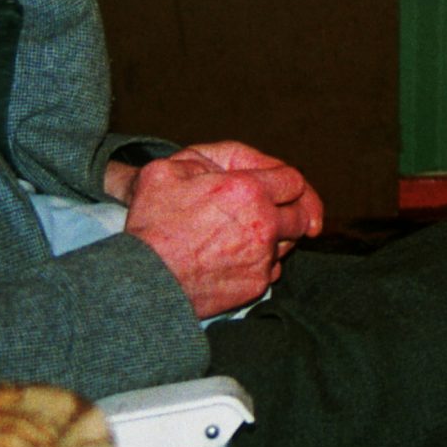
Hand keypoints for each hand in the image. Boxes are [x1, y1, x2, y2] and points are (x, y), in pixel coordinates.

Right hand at [123, 141, 323, 317]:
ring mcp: (261, 258)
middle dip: (294, 209)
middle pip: (302, 214)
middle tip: (284, 209)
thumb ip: (204, 160)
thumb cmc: (152, 225)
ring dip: (279, 235)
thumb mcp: (167, 170)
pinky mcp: (255, 286)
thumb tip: (225, 170)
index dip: (289, 181)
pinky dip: (264, 261)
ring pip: (289, 243)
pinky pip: (273, 269)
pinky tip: (243, 256)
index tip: (284, 188)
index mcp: (247, 190)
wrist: (144, 281)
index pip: (293, 180)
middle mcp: (263, 225)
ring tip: (255, 231)